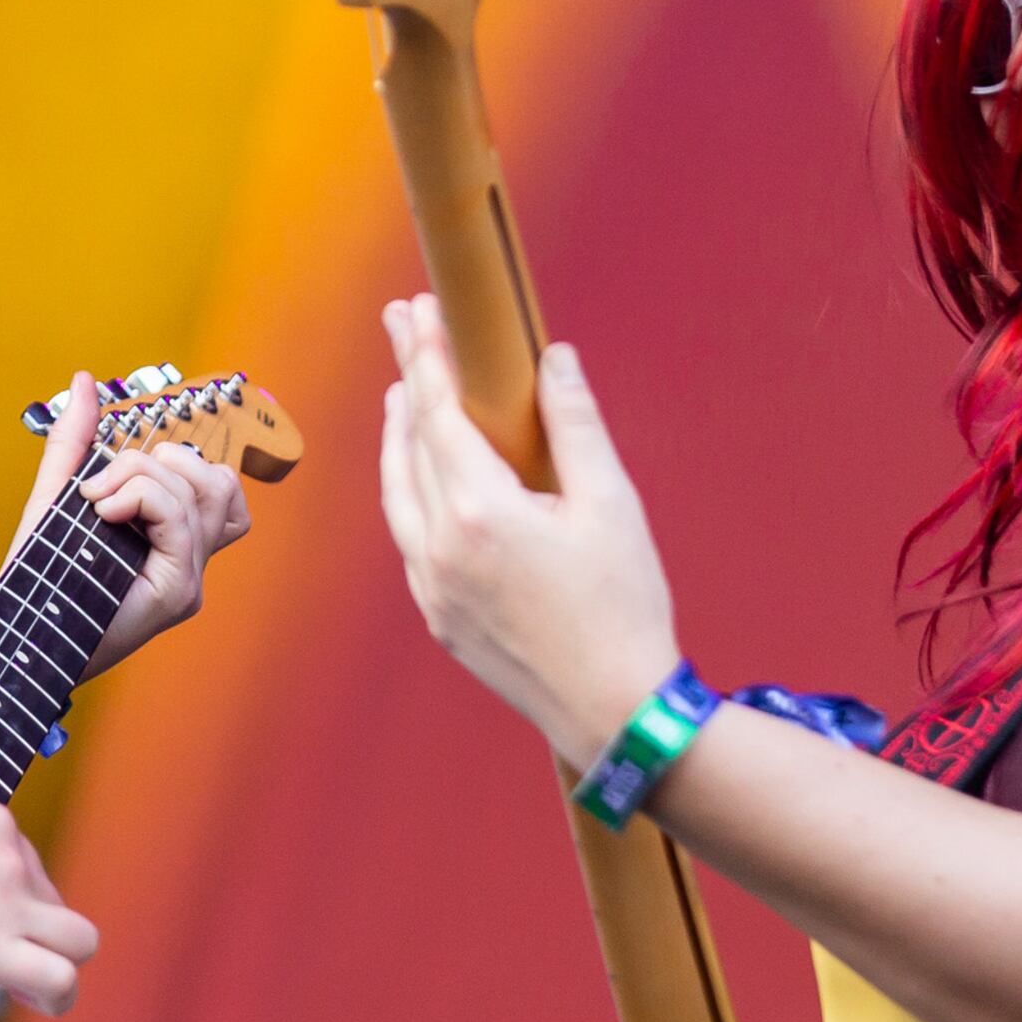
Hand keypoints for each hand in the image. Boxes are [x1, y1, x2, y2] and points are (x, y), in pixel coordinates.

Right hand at [0, 797, 101, 1015]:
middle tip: (1, 956)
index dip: (10, 907)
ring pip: (78, 941)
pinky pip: (61, 978)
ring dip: (57, 965)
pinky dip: (56, 998)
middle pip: (57, 904)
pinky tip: (29, 1002)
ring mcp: (10, 898)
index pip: (28, 870)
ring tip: (23, 986)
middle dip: (37, 934)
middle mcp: (10, 853)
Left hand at [9, 369, 252, 677]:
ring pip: (206, 490)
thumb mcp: (56, 495)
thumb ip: (75, 441)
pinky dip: (141, 496)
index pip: (219, 485)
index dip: (178, 461)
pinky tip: (103, 512)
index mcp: (174, 542)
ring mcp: (190, 579)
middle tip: (98, 489)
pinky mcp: (179, 592)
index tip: (110, 480)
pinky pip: (181, 516)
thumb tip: (86, 380)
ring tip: (98, 502)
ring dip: (144, 476)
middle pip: (218, 481)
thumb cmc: (35, 577)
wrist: (14, 634)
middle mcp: (192, 562)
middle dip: (155, 461)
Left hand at [375, 295, 681, 763]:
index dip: (425, 354)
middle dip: (405, 381)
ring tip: (402, 395)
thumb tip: (554, 359)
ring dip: (397, 439)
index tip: (416, 308)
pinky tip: (422, 480)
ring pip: (397, 495)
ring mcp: (432, 588)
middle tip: (402, 327)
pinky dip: (408, 494)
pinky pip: (409, 540)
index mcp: (481, 511)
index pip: (438, 412)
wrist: (615, 712)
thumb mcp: (612, 504)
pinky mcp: (439, 619)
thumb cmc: (624, 606)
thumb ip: (575, 424)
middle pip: (408, 445)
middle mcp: (441, 547)